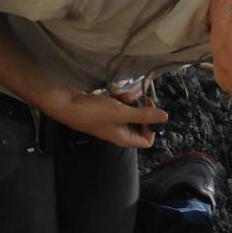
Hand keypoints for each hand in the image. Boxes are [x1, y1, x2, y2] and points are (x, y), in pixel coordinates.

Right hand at [38, 86, 167, 147]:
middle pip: (139, 124)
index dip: (152, 127)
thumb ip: (144, 115)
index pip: (147, 140)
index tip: (150, 111)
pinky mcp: (104, 110)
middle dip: (139, 110)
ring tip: (121, 95)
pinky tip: (113, 92)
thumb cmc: (93, 112)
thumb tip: (165, 117)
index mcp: (124, 138)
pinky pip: (118, 105)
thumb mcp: (122, 113)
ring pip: (129, 112)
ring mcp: (111, 121)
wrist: (66, 103)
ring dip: (129, 101)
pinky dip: (118, 98)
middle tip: (137, 99)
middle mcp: (119, 132)